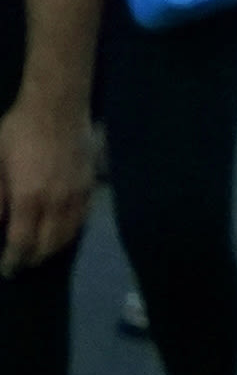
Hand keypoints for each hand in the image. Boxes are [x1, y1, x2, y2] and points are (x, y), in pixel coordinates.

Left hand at [0, 94, 93, 276]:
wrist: (57, 105)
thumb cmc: (19, 131)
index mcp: (29, 197)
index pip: (22, 242)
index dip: (14, 260)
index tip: (7, 269)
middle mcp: (57, 201)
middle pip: (49, 244)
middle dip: (34, 258)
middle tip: (22, 263)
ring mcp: (77, 193)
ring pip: (69, 234)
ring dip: (54, 248)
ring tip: (41, 251)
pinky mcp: (90, 183)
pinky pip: (83, 217)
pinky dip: (71, 231)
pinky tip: (62, 230)